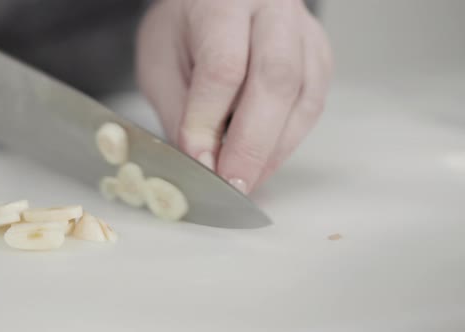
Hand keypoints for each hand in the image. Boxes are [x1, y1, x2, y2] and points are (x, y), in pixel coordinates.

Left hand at [137, 0, 331, 193]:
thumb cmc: (183, 31)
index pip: (223, 66)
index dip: (210, 120)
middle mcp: (273, 9)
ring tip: (245, 180)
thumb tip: (203, 163)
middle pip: (276, 79)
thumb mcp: (161, 64)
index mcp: (223, 2)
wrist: (217, 2)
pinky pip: (312, 106)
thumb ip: (179, 113)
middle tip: (233, 184)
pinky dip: (287, 142)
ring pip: (303, 98)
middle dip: (252, 143)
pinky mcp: (319, 57)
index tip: (199, 161)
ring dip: (273, 149)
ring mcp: (304, 33)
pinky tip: (263, 160)